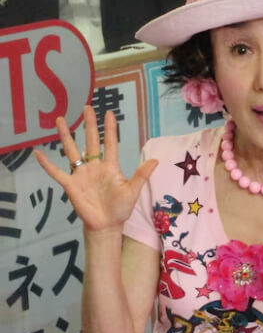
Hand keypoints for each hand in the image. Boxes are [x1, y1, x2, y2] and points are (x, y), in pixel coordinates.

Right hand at [34, 106, 157, 236]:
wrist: (106, 225)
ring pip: (72, 150)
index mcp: (110, 166)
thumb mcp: (133, 191)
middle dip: (89, 124)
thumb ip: (141, 175)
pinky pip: (56, 172)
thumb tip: (156, 161)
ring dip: (66, 136)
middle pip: (91, 141)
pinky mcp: (71, 185)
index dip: (110, 129)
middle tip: (87, 107)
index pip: (110, 143)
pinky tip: (38, 153)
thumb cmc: (120, 208)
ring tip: (59, 119)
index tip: (109, 112)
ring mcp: (81, 174)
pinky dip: (47, 164)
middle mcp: (95, 166)